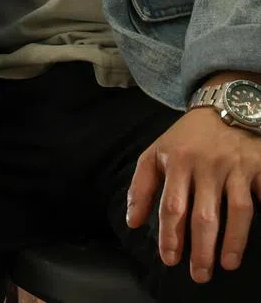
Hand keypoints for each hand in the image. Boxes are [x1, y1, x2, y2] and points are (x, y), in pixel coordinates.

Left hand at [127, 104, 260, 281]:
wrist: (222, 107)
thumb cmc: (186, 138)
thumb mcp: (156, 153)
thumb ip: (141, 186)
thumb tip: (132, 222)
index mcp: (176, 161)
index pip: (172, 206)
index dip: (170, 236)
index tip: (169, 259)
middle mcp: (205, 165)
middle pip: (204, 215)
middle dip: (200, 248)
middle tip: (198, 275)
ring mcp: (234, 167)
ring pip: (237, 211)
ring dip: (233, 242)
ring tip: (227, 265)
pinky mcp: (258, 167)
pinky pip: (260, 197)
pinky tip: (255, 241)